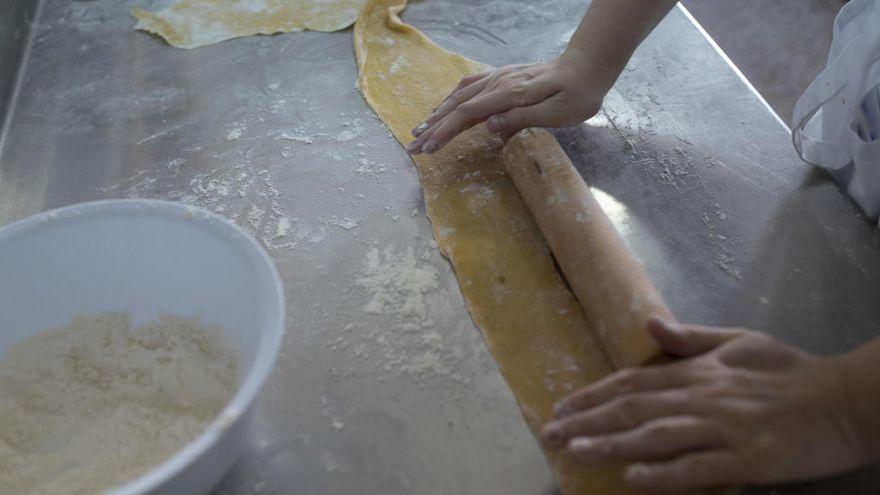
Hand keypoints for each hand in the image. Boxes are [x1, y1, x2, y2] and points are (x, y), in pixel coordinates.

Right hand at [406, 51, 614, 153]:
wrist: (588, 67)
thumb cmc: (577, 95)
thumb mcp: (556, 113)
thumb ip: (522, 119)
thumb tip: (489, 127)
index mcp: (509, 94)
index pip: (468, 115)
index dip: (445, 132)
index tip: (427, 149)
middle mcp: (498, 83)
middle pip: (457, 106)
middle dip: (433, 127)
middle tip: (412, 147)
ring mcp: (499, 78)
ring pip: (460, 95)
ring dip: (439, 113)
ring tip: (421, 128)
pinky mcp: (504, 77)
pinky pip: (470, 86)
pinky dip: (453, 98)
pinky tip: (447, 106)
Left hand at [540, 318, 867, 490]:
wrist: (844, 400)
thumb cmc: (790, 371)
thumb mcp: (740, 342)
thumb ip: (693, 339)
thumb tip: (651, 324)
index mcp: (699, 371)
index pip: (634, 382)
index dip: (594, 394)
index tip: (561, 407)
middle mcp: (703, 397)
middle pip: (634, 409)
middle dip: (587, 421)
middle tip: (550, 435)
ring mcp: (724, 429)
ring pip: (656, 436)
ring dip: (611, 444)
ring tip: (576, 452)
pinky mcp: (748, 460)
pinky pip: (697, 468)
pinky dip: (663, 473)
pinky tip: (633, 477)